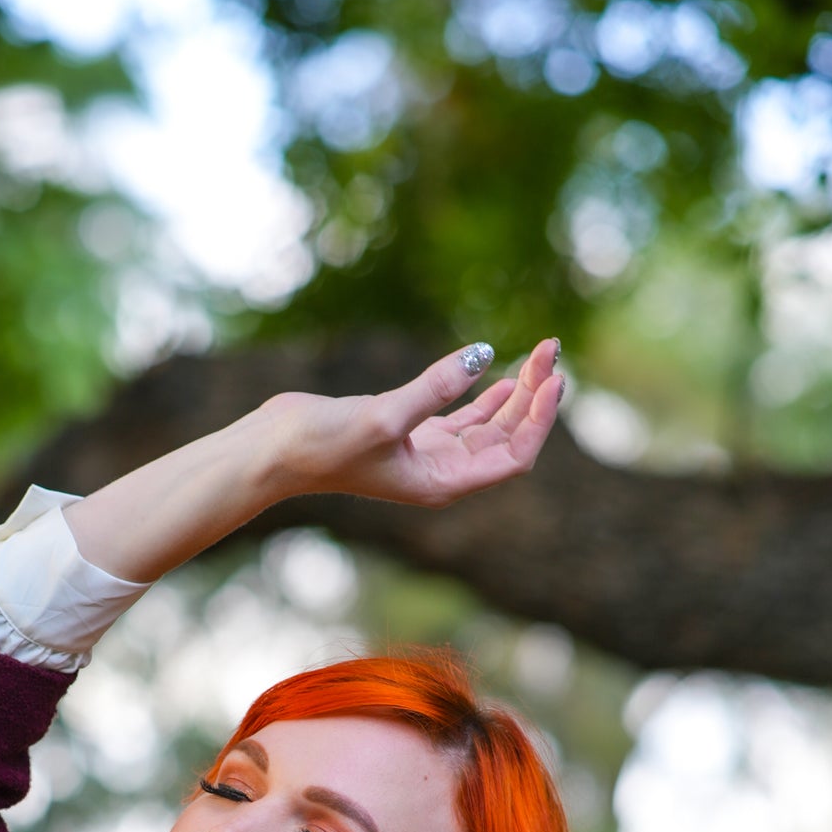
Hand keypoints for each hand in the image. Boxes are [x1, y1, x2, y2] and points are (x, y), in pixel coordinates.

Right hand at [263, 337, 562, 509]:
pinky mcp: (411, 432)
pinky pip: (464, 416)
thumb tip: (483, 355)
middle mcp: (443, 473)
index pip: (513, 456)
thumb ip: (434, 387)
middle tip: (551, 348)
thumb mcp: (384, 416)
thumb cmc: (324, 444)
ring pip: (490, 424)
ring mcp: (428, 453)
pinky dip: (487, 396)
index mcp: (443, 483)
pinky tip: (504, 375)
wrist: (277, 450)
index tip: (554, 378)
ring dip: (516, 391)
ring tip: (539, 353)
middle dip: (533, 395)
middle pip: (509, 436)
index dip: (539, 420)